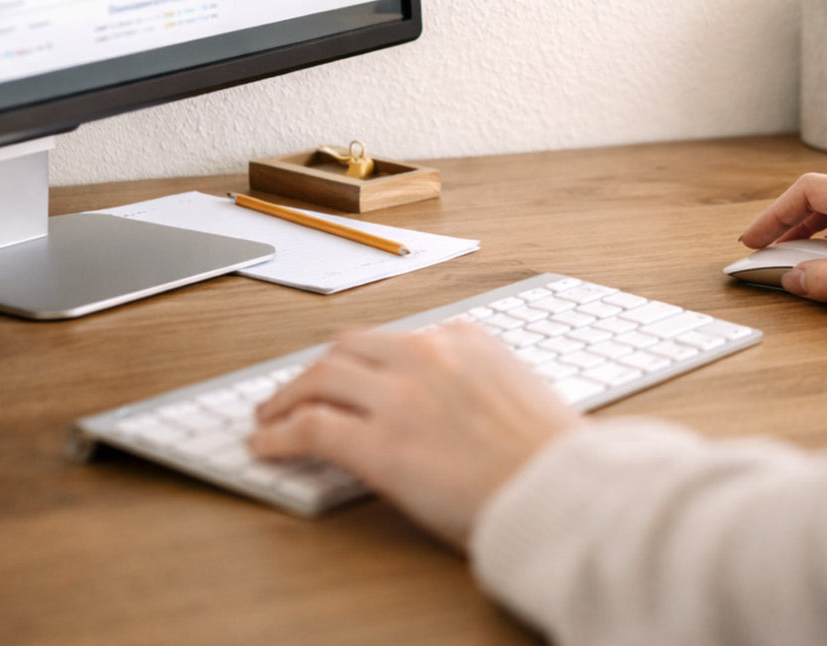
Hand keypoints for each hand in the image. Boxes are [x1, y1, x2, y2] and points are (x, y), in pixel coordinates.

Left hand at [249, 322, 577, 549]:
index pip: (398, 338)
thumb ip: (479, 380)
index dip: (366, 361)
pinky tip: (266, 445)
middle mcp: (428, 354)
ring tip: (271, 414)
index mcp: (466, 338)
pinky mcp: (379, 445)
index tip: (354, 375)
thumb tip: (451, 401)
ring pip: (321, 376)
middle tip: (302, 388)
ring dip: (289, 395)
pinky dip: (280, 433)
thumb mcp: (520, 390)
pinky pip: (312, 429)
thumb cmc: (551, 454)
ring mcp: (400, 396)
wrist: (560, 489)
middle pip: (350, 346)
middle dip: (320, 367)